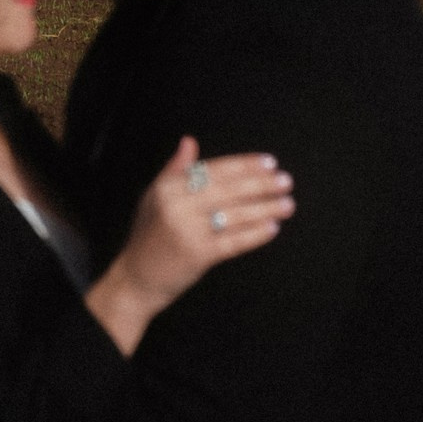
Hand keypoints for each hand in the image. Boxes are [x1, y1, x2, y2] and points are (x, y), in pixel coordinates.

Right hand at [84, 137, 293, 355]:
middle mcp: (176, 205)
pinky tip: (272, 228)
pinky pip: (233, 242)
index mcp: (168, 187)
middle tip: (286, 181)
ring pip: (234, 215)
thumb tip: (189, 142)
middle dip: (261, 184)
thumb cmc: (147, 237)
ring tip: (287, 204)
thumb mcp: (154, 197)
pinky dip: (254, 234)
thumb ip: (175, 169)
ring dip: (265, 209)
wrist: (135, 279)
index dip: (244, 165)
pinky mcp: (197, 255)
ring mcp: (187, 231)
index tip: (269, 163)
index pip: (214, 170)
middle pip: (228, 190)